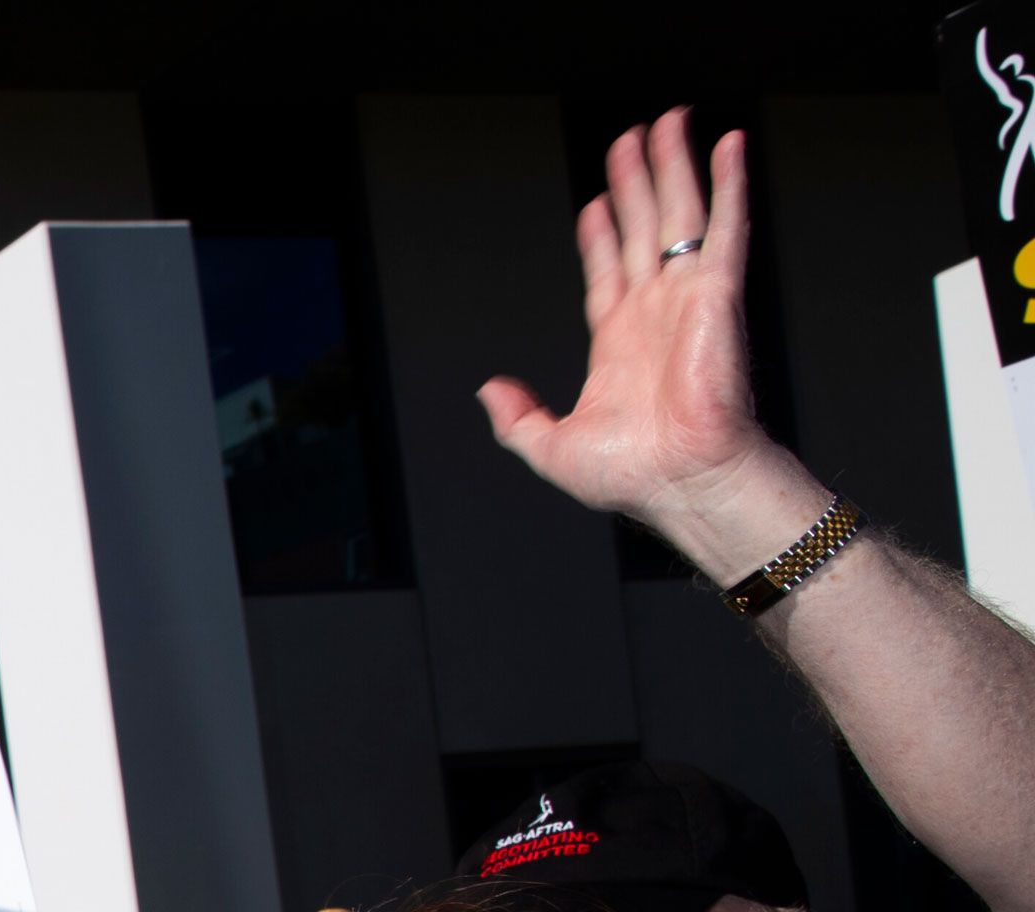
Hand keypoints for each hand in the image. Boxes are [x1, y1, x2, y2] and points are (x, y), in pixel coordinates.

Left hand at [476, 110, 831, 581]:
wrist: (680, 483)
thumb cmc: (634, 476)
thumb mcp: (550, 447)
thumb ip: (517, 419)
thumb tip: (489, 392)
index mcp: (617, 343)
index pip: (605, 270)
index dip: (599, 233)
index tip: (594, 201)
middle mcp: (653, 313)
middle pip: (641, 228)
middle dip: (635, 181)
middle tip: (630, 138)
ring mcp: (686, 298)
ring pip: (678, 214)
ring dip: (672, 166)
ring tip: (666, 123)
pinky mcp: (717, 295)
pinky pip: (725, 228)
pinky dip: (727, 184)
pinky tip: (727, 146)